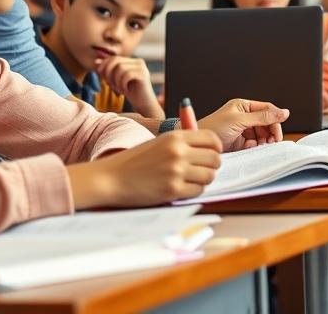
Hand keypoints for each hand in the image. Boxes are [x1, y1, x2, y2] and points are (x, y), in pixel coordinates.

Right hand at [67, 129, 221, 207]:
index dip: (216, 148)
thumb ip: (182, 142)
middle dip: (211, 166)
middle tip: (201, 170)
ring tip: (190, 180)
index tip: (212, 154)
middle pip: (215, 159)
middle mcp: (178, 152)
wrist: (111, 178)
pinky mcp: (173, 190)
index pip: (212, 140)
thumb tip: (210, 147)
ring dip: (203, 180)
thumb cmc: (134, 161)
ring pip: (209, 176)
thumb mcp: (158, 142)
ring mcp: (176, 171)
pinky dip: (193, 191)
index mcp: (175, 137)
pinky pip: (198, 191)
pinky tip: (181, 188)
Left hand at [95, 55, 162, 118]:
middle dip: (108, 73)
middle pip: (116, 60)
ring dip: (115, 80)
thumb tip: (96, 62)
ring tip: (118, 90)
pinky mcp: (143, 75)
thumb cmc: (129, 92)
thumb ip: (108, 70)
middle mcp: (138, 62)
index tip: (101, 78)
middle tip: (109, 85)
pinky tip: (124, 91)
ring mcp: (142, 68)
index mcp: (132, 61)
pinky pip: (126, 75)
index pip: (114, 58)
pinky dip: (121, 84)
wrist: (143, 105)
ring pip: (120, 68)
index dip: (104, 66)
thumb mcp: (116, 80)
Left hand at [200, 98, 289, 150]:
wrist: (199, 145)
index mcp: (244, 106)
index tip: (279, 131)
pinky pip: (255, 143)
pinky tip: (252, 148)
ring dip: (264, 140)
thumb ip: (263, 117)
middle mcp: (244, 116)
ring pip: (262, 134)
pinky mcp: (240, 142)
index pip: (267, 109)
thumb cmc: (213, 127)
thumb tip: (284, 112)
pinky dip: (257, 146)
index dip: (275, 119)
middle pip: (266, 122)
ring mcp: (242, 129)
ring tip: (263, 145)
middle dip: (270, 131)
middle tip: (272, 141)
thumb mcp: (240, 120)